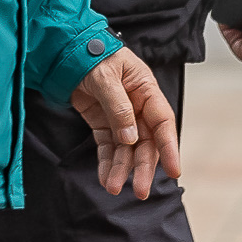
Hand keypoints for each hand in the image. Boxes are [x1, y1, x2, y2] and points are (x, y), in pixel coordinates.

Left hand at [69, 46, 181, 200]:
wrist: (67, 51)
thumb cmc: (92, 55)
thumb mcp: (105, 77)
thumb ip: (118, 107)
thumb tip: (130, 138)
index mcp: (146, 90)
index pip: (162, 122)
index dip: (170, 147)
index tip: (175, 170)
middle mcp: (137, 106)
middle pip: (146, 142)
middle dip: (143, 167)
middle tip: (141, 191)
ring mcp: (120, 117)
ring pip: (127, 149)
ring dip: (122, 169)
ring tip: (113, 188)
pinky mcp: (103, 124)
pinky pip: (108, 148)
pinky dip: (107, 164)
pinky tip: (105, 178)